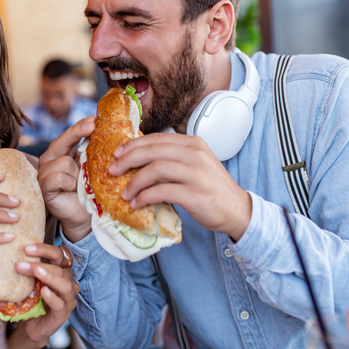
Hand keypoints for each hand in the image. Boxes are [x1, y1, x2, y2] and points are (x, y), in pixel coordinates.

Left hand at [15, 243, 78, 346]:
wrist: (31, 325)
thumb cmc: (33, 300)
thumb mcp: (31, 282)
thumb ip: (29, 270)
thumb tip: (12, 253)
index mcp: (62, 272)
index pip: (58, 255)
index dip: (44, 249)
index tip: (26, 248)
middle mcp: (69, 283)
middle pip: (59, 269)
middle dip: (40, 264)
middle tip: (21, 264)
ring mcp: (68, 300)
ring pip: (64, 285)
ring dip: (49, 277)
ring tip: (36, 271)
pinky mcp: (63, 315)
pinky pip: (60, 304)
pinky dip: (52, 297)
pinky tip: (44, 291)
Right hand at [38, 117, 94, 241]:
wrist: (83, 216)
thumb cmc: (88, 191)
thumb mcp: (91, 168)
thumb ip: (91, 152)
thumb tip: (105, 132)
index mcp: (61, 153)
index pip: (68, 135)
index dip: (79, 127)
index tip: (93, 120)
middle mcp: (49, 159)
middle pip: (62, 141)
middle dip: (77, 133)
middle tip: (91, 126)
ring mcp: (44, 172)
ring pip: (64, 162)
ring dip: (76, 175)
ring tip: (78, 185)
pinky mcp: (43, 186)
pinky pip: (58, 177)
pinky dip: (68, 184)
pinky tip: (71, 190)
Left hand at [110, 133, 251, 240]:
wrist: (237, 209)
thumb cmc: (211, 187)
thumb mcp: (194, 164)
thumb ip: (172, 158)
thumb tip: (138, 158)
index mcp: (193, 143)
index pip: (156, 139)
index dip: (133, 145)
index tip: (117, 154)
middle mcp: (195, 155)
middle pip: (152, 151)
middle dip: (127, 160)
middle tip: (112, 170)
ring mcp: (196, 174)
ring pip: (155, 169)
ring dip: (134, 181)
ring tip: (124, 192)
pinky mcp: (195, 194)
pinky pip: (162, 192)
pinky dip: (145, 197)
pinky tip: (137, 203)